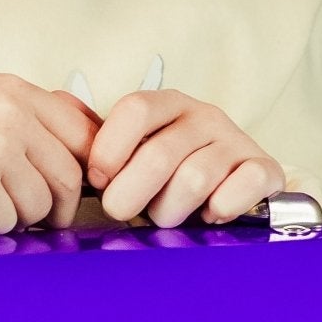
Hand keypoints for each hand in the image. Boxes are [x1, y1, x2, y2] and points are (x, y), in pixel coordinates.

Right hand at [0, 76, 99, 233]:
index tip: (71, 192)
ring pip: (41, 204)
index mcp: (12, 90)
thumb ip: (27, 121)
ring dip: (16, 218)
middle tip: (32, 218)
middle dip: (54, 207)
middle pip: (69, 176)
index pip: (83, 134)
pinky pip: (7, 222)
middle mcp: (9, 111)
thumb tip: (89, 149)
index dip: (85, 171)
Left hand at [86, 89, 285, 226]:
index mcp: (167, 104)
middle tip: (123, 211)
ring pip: (195, 178)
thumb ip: (96, 137)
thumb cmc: (168, 175)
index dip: (109, 148)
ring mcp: (236, 141)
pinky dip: (222, 207)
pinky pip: (244, 185)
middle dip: (131, 194)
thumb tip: (56, 104)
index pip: (135, 110)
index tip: (97, 180)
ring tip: (166, 217)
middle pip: (159, 154)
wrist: (231, 188)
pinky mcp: (264, 169)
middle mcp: (204, 116)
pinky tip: (210, 214)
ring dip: (171, 210)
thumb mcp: (131, 152)